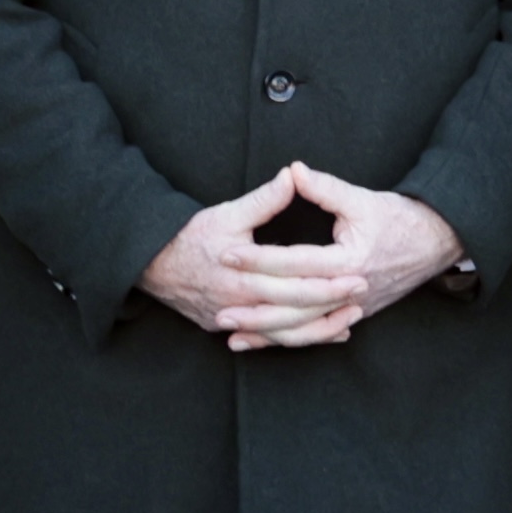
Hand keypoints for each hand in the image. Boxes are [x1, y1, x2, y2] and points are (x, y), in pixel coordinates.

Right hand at [141, 175, 357, 347]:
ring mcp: (230, 319)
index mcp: (242, 277)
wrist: (148, 263)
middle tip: (362, 296)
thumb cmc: (189, 235)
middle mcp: (238, 304)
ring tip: (349, 322)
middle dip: (331, 306)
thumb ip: (264, 200)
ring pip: (281, 334)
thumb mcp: (227, 213)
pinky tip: (321, 334)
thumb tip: (293, 174)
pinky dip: (293, 337)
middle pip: (294, 312)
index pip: (295, 284)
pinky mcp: (224, 326)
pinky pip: (265, 338)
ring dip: (317, 330)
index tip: (359, 273)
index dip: (328, 281)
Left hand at [238, 170, 471, 346]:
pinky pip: (315, 333)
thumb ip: (324, 188)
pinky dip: (288, 338)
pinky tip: (262, 342)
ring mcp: (354, 307)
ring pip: (304, 328)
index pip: (293, 263)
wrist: (436, 242)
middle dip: (254, 308)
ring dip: (267, 333)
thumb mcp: (362, 199)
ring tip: (232, 334)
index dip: (257, 259)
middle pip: (294, 305)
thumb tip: (292, 170)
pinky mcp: (355, 314)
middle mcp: (350, 289)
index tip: (226, 254)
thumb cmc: (400, 218)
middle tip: (219, 307)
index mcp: (349, 260)